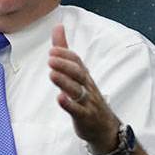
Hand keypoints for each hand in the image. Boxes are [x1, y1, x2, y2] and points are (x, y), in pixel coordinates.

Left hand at [48, 24, 120, 153]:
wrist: (104, 127)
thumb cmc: (87, 96)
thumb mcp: (76, 73)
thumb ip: (65, 51)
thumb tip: (57, 26)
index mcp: (84, 75)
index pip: (77, 61)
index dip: (65, 55)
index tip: (52, 49)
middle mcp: (87, 86)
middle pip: (78, 73)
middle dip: (65, 65)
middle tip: (50, 59)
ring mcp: (87, 102)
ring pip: (77, 90)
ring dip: (64, 82)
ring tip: (52, 74)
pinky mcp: (85, 117)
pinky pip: (77, 111)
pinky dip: (69, 105)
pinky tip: (60, 98)